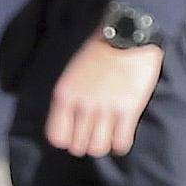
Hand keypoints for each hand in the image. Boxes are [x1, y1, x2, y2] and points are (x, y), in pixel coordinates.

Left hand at [45, 32, 163, 157]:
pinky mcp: (128, 110)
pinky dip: (121, 144)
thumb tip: (73, 121)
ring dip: (104, 145)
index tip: (77, 134)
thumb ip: (70, 98)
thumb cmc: (100, 53)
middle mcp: (82, 106)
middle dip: (87, 144)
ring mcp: (105, 109)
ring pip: (99, 148)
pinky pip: (121, 142)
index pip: (57, 136)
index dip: (67, 140)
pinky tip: (123, 136)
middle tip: (95, 135)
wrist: (127, 37)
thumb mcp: (73, 74)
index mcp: (65, 96)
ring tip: (110, 136)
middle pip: (78, 146)